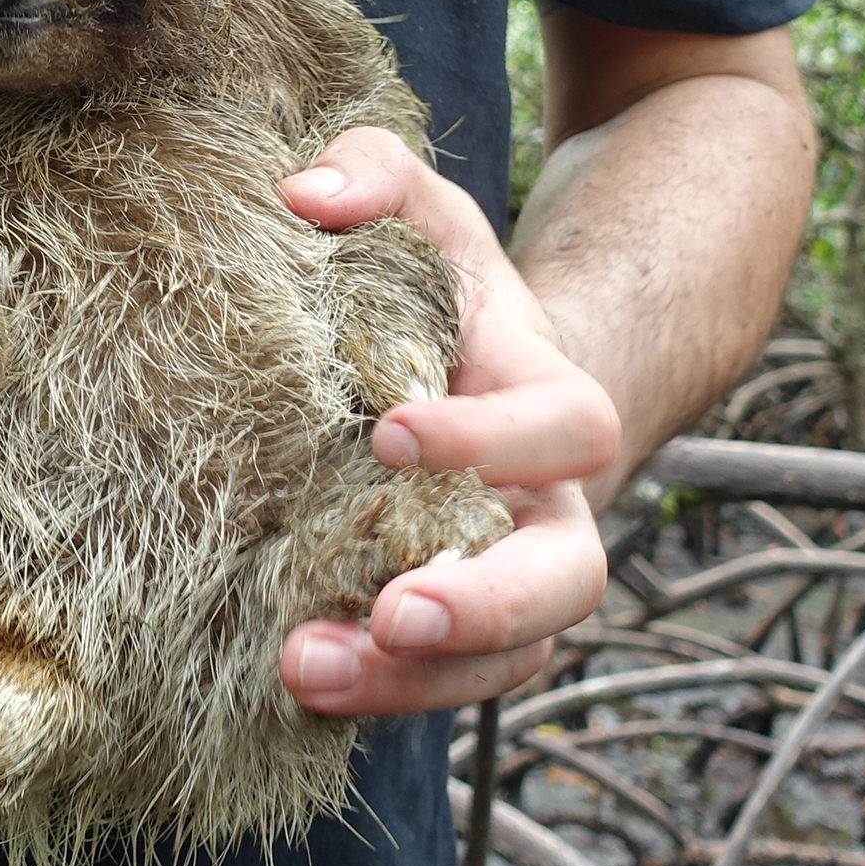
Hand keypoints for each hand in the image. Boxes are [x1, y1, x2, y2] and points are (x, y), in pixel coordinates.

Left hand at [275, 127, 617, 713]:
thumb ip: (372, 172)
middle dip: (489, 602)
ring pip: (510, 655)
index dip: (489, 436)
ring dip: (417, 677)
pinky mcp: (456, 627)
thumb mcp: (414, 212)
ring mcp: (509, 574)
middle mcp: (549, 502)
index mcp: (548, 395)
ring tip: (308, 668)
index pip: (562, 425)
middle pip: (568, 576)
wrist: (466, 372)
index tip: (387, 430)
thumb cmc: (433, 287)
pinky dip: (383, 692)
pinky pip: (447, 682)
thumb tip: (304, 194)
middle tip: (397, 611)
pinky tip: (296, 682)